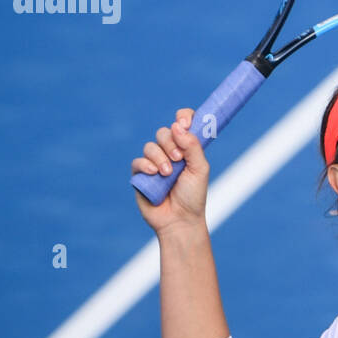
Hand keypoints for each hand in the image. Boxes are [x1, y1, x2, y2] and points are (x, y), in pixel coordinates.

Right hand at [132, 108, 209, 234]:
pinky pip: (138, 161)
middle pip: (164, 132)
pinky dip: (146, 165)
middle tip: (178, 158)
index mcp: (187, 148)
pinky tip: (154, 173)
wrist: (180, 220)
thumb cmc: (193, 195)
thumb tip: (179, 125)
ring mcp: (154, 163)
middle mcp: (170, 152)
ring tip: (167, 173)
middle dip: (170, 143)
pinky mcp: (141, 175)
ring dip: (159, 157)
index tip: (183, 122)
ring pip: (150, 146)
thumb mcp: (199, 169)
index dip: (183, 117)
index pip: (183, 123)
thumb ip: (193, 146)